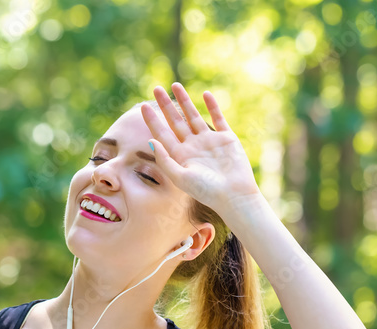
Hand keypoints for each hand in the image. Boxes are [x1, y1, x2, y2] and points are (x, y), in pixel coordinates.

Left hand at [140, 82, 260, 216]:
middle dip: (166, 105)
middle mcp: (193, 147)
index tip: (143, 106)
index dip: (153, 120)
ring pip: (194, 116)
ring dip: (185, 101)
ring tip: (175, 85)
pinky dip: (212, 106)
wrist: (234, 196)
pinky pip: (218, 119)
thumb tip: (151, 141)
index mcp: (180, 156)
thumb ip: (165, 160)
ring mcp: (209, 141)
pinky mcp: (226, 138)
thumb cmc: (206, 191)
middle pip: (176, 121)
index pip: (163, 134)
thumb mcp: (180, 177)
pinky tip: (205, 94)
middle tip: (156, 88)